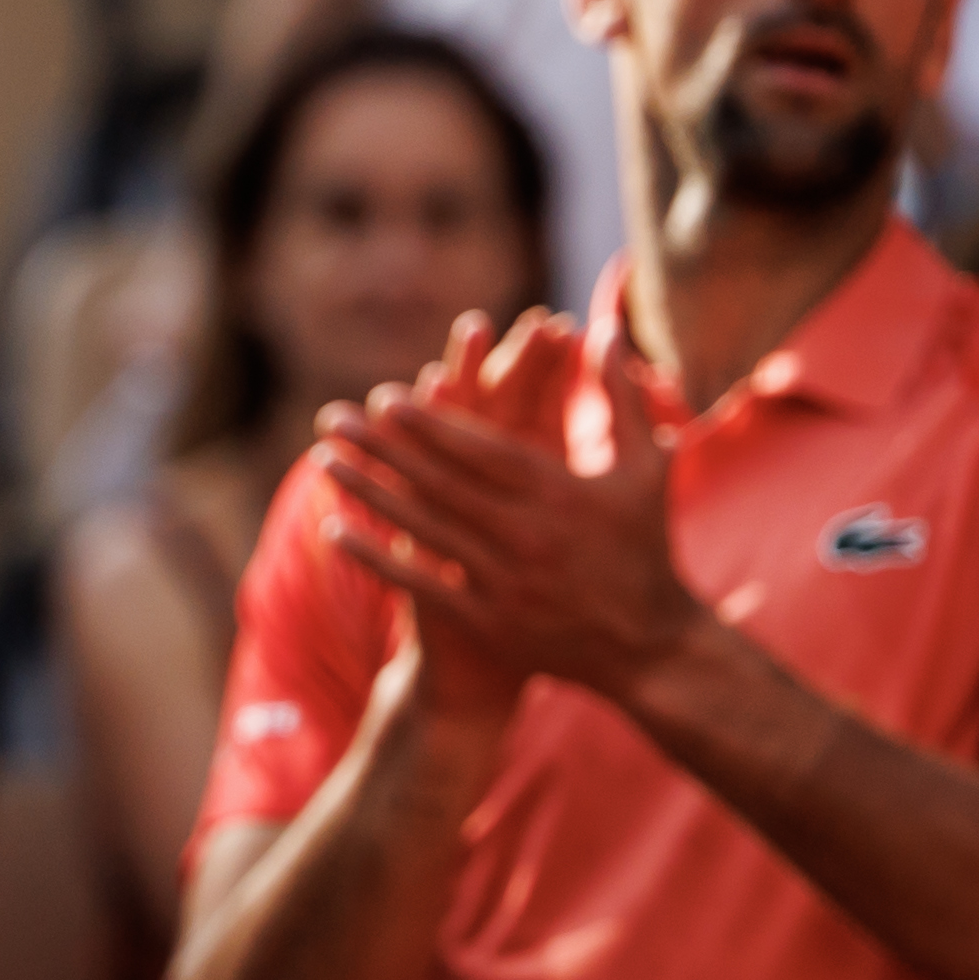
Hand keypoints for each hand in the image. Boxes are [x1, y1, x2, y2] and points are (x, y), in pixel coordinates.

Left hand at [313, 319, 705, 703]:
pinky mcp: (490, 622)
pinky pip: (422, 584)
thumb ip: (621, 397)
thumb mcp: (647, 470)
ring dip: (368, 492)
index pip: (483, 452)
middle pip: (440, 485)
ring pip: (422, 529)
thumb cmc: (647, 548)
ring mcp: (506, 583)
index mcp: (563, 496)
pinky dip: (376, 557)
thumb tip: (605, 329)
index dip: (432, 425)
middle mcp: (529, 537)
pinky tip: (334, 528)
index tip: (385, 398)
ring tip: (324, 459)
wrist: (654, 650)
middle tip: (335, 417)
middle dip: (382, 449)